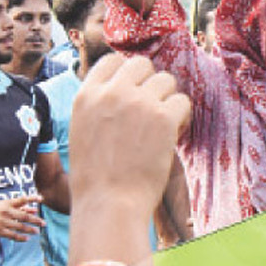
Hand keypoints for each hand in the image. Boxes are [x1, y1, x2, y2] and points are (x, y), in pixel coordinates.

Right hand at [0, 195, 43, 240]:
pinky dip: (21, 237)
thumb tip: (36, 209)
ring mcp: (3, 222)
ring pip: (20, 227)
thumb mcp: (5, 205)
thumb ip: (21, 207)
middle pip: (24, 216)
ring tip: (37, 231)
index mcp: (7, 203)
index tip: (41, 198)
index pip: (22, 199)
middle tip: (44, 223)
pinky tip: (27, 238)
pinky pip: (12, 235)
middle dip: (35, 220)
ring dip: (30, 229)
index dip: (32, 198)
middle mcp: (6, 212)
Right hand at [69, 54, 190, 216]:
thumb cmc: (96, 179)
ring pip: (166, 80)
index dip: (127, 75)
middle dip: (150, 84)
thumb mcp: (82, 132)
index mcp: (86, 95)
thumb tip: (121, 92)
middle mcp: (112, 92)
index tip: (133, 94)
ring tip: (162, 127)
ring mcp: (138, 103)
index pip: (112, 61)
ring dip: (167, 100)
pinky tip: (172, 136)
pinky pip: (183, 102)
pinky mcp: (162, 118)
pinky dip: (181, 118)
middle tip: (151, 112)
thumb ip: (99, 107)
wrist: (109, 204)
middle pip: (142, 64)